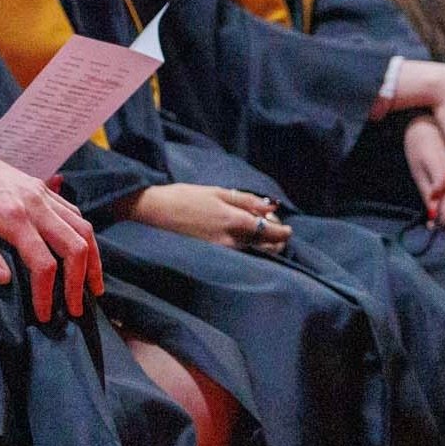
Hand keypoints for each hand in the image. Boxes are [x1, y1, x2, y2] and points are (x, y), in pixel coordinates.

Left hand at [0, 140, 102, 321]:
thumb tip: (5, 280)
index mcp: (12, 215)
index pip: (43, 263)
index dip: (47, 294)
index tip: (43, 315)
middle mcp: (35, 202)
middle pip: (75, 245)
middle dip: (80, 281)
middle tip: (76, 309)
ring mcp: (42, 193)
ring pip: (83, 228)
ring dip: (92, 259)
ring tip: (92, 287)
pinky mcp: (42, 187)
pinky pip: (74, 213)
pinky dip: (84, 236)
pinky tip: (83, 253)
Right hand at [124, 183, 290, 252]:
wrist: (156, 211)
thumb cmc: (184, 196)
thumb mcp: (216, 192)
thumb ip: (246, 200)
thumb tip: (271, 206)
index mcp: (233, 220)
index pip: (268, 231)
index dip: (282, 232)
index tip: (288, 229)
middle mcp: (230, 240)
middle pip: (264, 245)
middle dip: (275, 239)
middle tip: (274, 227)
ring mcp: (221, 249)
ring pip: (252, 250)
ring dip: (262, 243)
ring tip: (258, 229)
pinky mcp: (212, 253)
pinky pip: (238, 252)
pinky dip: (247, 245)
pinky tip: (242, 235)